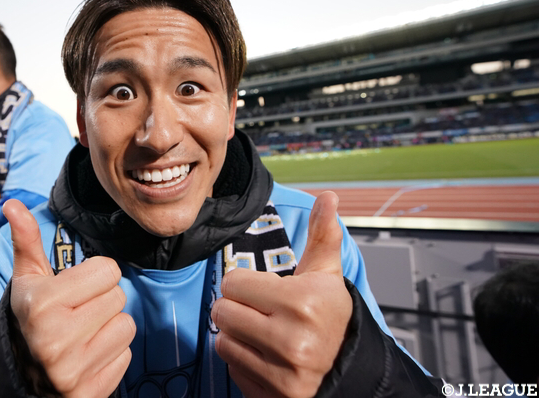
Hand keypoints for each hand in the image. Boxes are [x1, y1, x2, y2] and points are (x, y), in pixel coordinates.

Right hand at [5, 199, 134, 397]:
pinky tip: (87, 355)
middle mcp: (56, 339)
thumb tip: (12, 204)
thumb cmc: (30, 319)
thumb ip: (26, 241)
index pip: (108, 270)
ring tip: (83, 333)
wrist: (22, 377)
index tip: (73, 290)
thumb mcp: (27, 279)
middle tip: (77, 312)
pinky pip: (125, 356)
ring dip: (109, 328)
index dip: (93, 277)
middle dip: (101, 301)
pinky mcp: (89, 392)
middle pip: (119, 297)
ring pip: (126, 326)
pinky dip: (111, 354)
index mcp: (42, 304)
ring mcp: (73, 370)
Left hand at [211, 191, 351, 397]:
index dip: (245, 284)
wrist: (352, 374)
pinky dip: (243, 362)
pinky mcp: (270, 396)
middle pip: (222, 312)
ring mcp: (279, 373)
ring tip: (263, 335)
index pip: (232, 282)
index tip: (263, 291)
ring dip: (237, 336)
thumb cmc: (334, 321)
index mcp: (301, 303)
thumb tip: (327, 198)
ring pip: (223, 341)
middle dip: (237, 309)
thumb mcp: (328, 277)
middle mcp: (289, 340)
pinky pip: (232, 369)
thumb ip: (322, 237)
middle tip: (261, 312)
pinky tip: (266, 357)